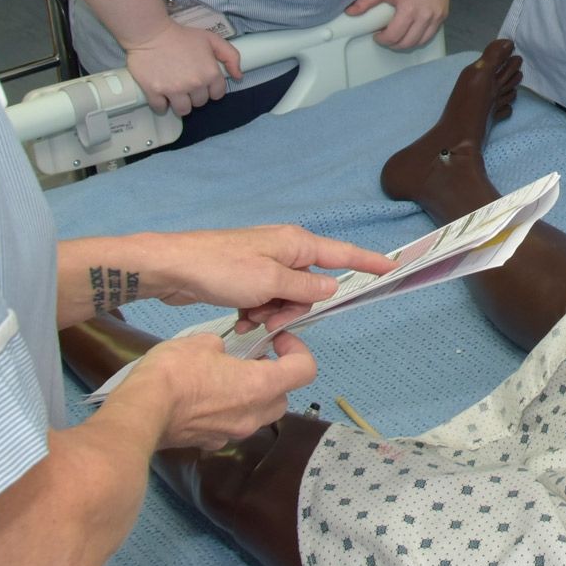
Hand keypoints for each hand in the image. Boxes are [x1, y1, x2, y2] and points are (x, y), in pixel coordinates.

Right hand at [123, 17, 240, 117]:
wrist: (151, 33)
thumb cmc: (182, 36)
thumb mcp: (212, 39)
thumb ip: (231, 56)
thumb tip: (238, 76)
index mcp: (210, 73)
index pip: (217, 94)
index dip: (211, 88)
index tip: (203, 81)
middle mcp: (194, 84)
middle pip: (200, 102)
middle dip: (195, 95)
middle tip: (187, 82)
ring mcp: (174, 90)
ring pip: (183, 110)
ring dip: (181, 103)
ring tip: (176, 91)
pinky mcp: (154, 92)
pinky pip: (161, 109)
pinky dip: (161, 104)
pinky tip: (162, 94)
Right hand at [135, 331, 316, 452]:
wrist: (142, 412)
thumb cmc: (174, 374)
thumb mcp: (202, 342)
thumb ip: (221, 346)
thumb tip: (219, 353)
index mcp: (260, 385)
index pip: (306, 370)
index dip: (298, 350)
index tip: (278, 341)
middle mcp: (253, 415)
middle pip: (283, 396)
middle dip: (274, 377)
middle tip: (252, 359)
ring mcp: (232, 433)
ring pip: (258, 414)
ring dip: (252, 397)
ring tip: (227, 378)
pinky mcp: (210, 443)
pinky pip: (230, 427)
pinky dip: (226, 413)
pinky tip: (204, 400)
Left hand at [138, 224, 397, 332]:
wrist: (172, 268)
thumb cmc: (221, 269)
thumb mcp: (268, 282)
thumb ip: (304, 288)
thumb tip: (332, 289)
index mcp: (296, 244)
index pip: (342, 254)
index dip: (368, 263)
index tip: (392, 268)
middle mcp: (284, 251)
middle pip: (312, 287)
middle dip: (297, 308)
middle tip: (272, 317)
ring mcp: (264, 265)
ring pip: (287, 299)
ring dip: (272, 315)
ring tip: (249, 320)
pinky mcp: (246, 279)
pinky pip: (266, 302)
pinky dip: (257, 314)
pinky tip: (241, 321)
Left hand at [348, 0, 447, 49]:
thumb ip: (365, 1)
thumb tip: (349, 12)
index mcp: (408, 11)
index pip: (394, 36)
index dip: (383, 40)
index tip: (377, 36)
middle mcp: (424, 16)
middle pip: (407, 43)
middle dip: (394, 44)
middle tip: (387, 38)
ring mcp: (436, 17)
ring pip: (420, 41)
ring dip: (408, 43)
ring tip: (399, 36)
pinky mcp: (443, 15)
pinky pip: (431, 34)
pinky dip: (420, 36)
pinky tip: (412, 30)